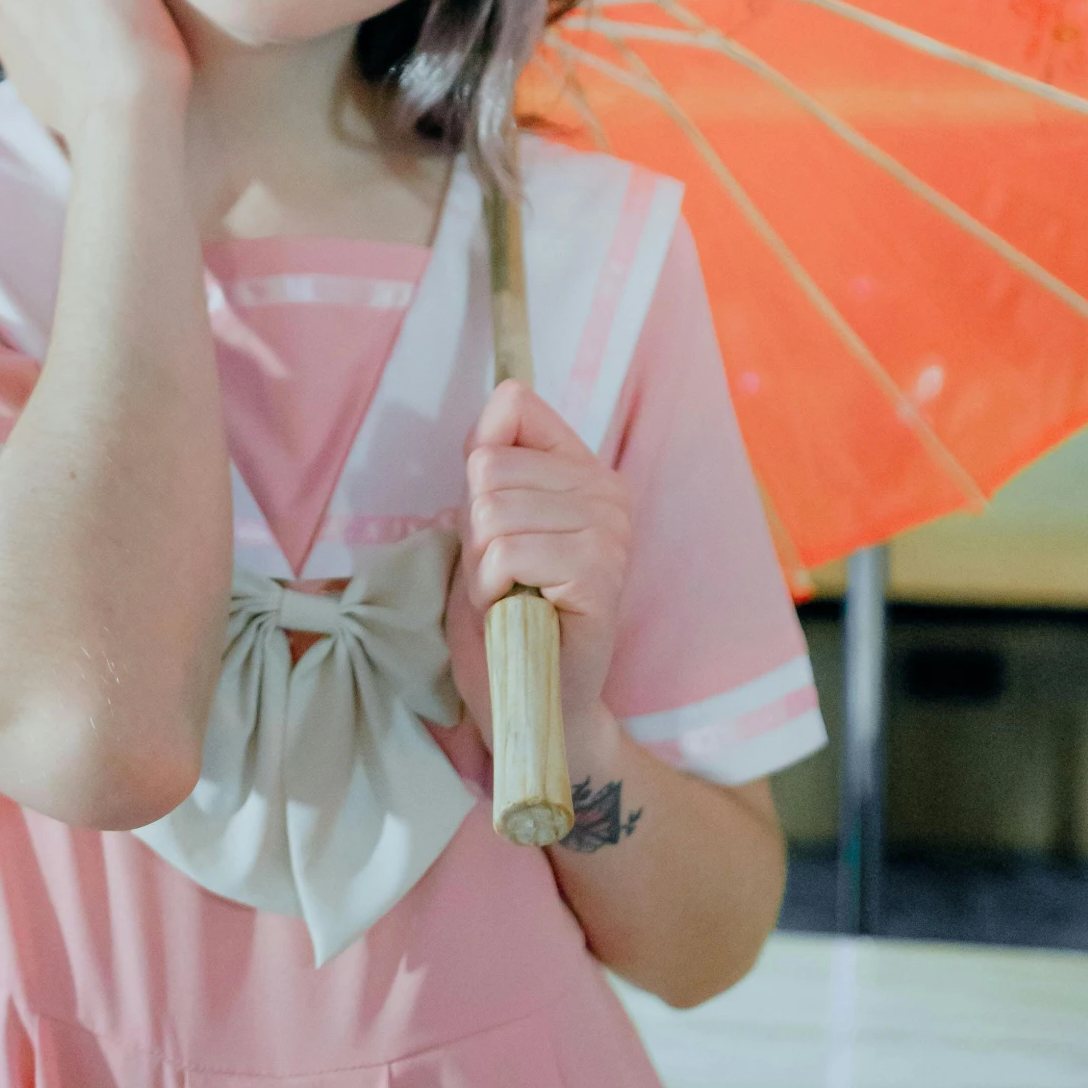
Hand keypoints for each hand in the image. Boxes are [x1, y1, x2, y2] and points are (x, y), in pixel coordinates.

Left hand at [447, 381, 632, 744]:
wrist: (531, 698)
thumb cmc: (506, 613)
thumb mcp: (483, 522)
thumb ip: (492, 456)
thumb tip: (508, 390)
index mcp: (586, 471)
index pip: (514, 409)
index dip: (480, 471)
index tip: (498, 524)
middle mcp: (609, 493)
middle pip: (489, 467)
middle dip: (476, 530)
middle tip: (504, 575)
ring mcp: (611, 533)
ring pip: (493, 511)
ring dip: (481, 565)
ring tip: (511, 595)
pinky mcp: (599, 575)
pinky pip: (508, 552)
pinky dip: (491, 588)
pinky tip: (518, 611)